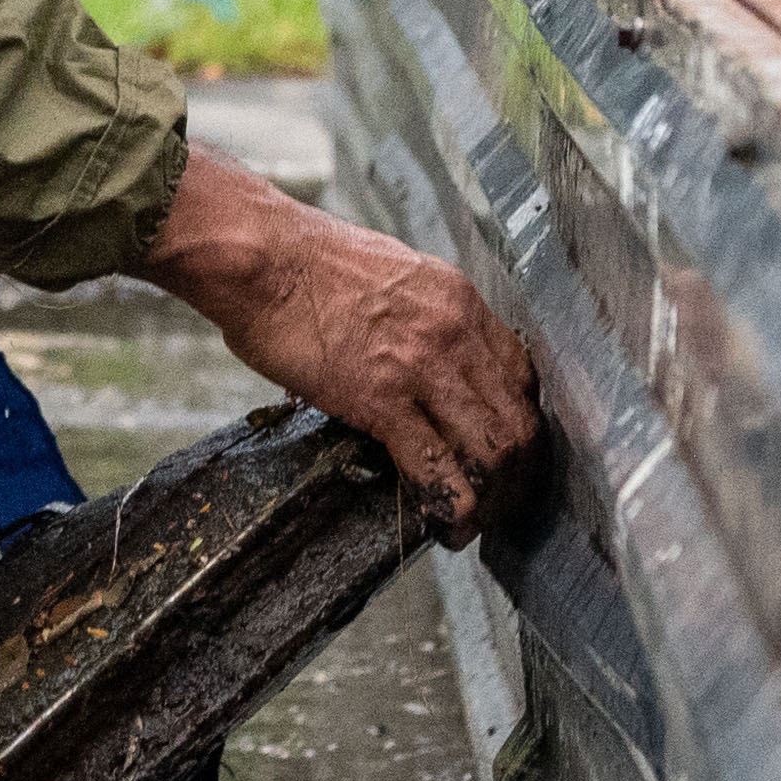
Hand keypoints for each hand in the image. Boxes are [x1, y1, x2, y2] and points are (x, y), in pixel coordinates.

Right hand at [133, 146, 539, 532]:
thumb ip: (418, 318)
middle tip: (500, 502)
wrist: (260, 256)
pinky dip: (449, 505)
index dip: (519, 422)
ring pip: (491, 449)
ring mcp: (422, 366)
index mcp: (457, 300)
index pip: (521, 374)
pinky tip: (444, 525)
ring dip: (490, 498)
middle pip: (519, 418)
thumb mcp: (390, 277)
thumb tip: (415, 360)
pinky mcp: (381, 398)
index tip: (505, 450)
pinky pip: (435, 466)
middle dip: (517, 473)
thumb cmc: (303, 262)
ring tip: (473, 523)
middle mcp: (454, 331)